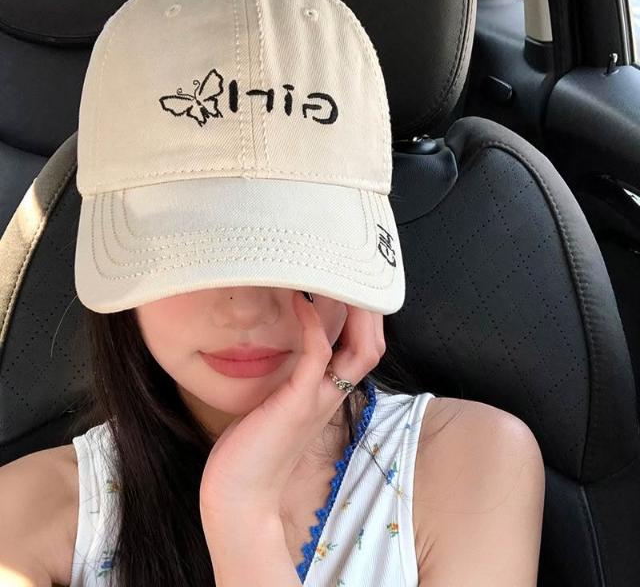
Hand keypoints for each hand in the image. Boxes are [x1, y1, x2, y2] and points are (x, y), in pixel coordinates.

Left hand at [199, 290, 385, 519]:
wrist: (239, 495)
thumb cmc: (253, 448)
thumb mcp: (277, 405)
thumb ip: (289, 381)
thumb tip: (281, 353)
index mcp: (328, 394)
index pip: (364, 350)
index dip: (364, 318)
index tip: (351, 286)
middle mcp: (331, 394)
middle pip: (373, 346)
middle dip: (370, 307)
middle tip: (353, 274)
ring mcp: (318, 398)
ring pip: (360, 349)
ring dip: (355, 310)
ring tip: (339, 276)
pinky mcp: (296, 402)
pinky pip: (316, 355)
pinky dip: (313, 324)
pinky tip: (300, 301)